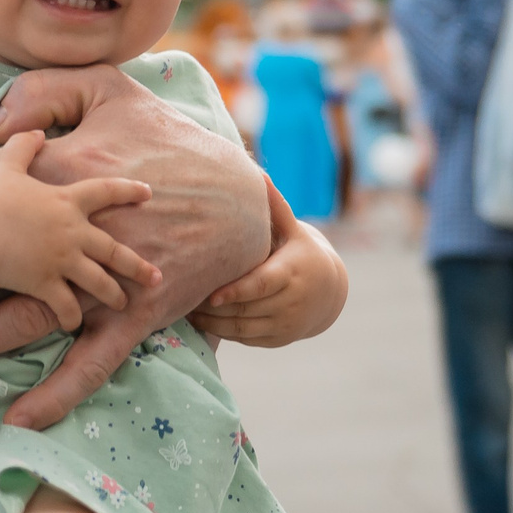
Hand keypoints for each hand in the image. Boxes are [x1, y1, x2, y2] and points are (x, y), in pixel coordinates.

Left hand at [0, 66, 271, 430]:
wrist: (243, 192)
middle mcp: (71, 233)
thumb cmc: (168, 138)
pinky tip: (21, 420)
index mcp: (60, 175)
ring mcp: (101, 280)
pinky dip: (58, 392)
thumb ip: (46, 96)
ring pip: (25, 316)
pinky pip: (91, 361)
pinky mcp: (133, 315)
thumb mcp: (109, 92)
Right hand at [0, 132, 156, 331]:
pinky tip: (74, 323)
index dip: (128, 190)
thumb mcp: (7, 165)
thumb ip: (24, 146)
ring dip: (113, 294)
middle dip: (137, 265)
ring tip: (123, 302)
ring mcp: (62, 261)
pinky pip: (67, 306)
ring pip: (99, 282)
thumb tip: (36, 132)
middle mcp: (72, 233)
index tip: (148, 193)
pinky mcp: (46, 285)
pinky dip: (72, 316)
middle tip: (154, 276)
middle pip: (114, 250)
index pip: (106, 191)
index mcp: (67, 202)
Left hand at [191, 183, 348, 347]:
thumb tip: (258, 173)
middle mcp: (292, 302)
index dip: (237, 292)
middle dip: (213, 308)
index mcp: (292, 272)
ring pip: (242, 328)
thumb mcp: (293, 230)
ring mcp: (285, 324)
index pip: (262, 285)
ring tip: (184, 310)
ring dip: (212, 323)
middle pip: (246, 309)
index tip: (211, 295)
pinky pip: (244, 339)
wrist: (330, 291)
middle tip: (182, 296)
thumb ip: (275, 206)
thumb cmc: (300, 252)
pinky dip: (221, 333)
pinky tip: (200, 322)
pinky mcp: (278, 340)